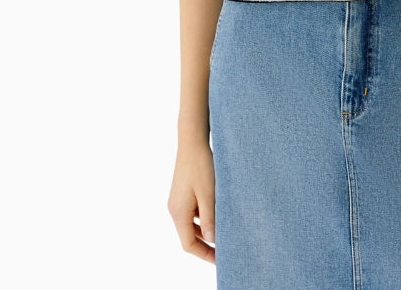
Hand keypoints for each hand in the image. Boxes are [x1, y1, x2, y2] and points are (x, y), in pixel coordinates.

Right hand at [168, 139, 215, 263]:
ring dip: (205, 230)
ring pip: (191, 224)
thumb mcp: (208, 194)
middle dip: (206, 245)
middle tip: (225, 249)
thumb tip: (212, 240)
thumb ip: (209, 218)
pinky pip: (192, 212)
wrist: (192, 140)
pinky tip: (218, 213)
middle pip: (189, 236)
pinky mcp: (183, 192)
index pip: (189, 244)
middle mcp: (175, 209)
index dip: (205, 254)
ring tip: (224, 232)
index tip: (221, 259)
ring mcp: (177, 200)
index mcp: (179, 213)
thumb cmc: (201, 165)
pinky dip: (204, 217)